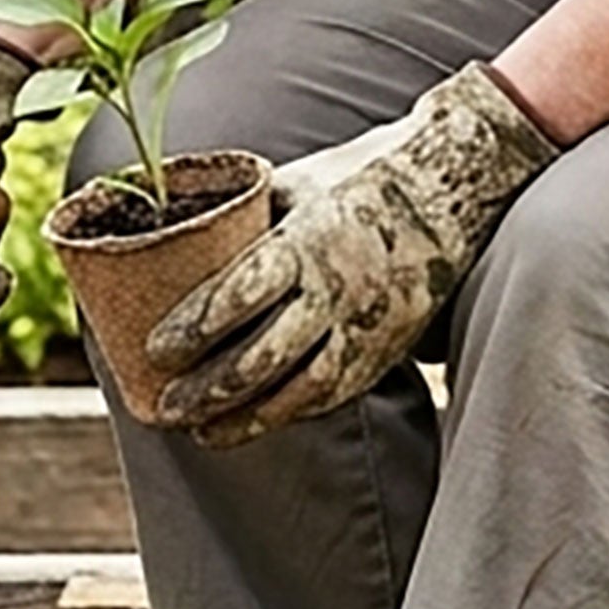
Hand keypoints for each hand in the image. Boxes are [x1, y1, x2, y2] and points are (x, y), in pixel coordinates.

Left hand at [145, 63, 557, 442]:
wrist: (454, 190)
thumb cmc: (362, 176)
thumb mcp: (300, 182)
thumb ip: (247, 217)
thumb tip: (175, 235)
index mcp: (311, 239)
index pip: (242, 292)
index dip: (195, 326)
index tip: (155, 349)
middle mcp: (340, 289)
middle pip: (264, 355)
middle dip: (208, 389)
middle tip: (163, 409)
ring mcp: (368, 325)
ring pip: (300, 388)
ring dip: (246, 417)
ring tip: (201, 432)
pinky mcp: (387, 349)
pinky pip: (334, 392)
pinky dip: (290, 412)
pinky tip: (253, 422)